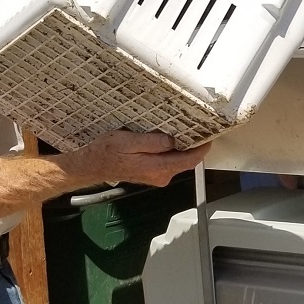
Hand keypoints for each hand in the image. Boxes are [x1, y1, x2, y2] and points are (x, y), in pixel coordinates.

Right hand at [61, 130, 211, 188]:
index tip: (210, 136)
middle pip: (186, 160)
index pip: (189, 160)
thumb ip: (153, 142)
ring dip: (182, 147)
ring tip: (184, 130)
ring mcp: (157, 176)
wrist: (93, 165)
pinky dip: (173, 151)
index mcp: (158, 168)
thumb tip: (172, 140)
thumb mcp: (129, 142)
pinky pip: (169, 161)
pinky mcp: (153, 173)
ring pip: (177, 160)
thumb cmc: (108, 153)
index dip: (202, 148)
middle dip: (193, 145)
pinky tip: (169, 139)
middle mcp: (161, 176)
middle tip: (198, 127)